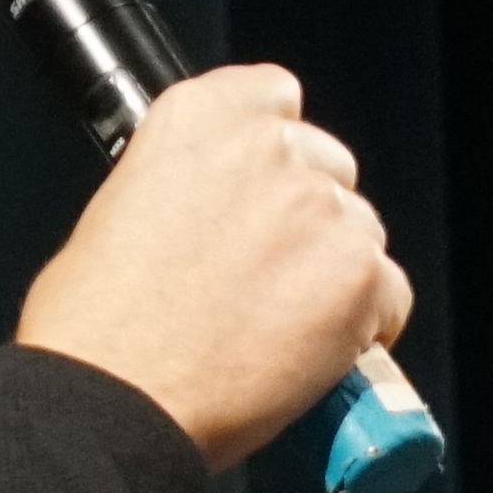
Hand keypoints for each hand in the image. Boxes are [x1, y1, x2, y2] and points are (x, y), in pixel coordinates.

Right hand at [12, 65, 411, 465]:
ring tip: (287, 326)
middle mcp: (266, 148)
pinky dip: (370, 325)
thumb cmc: (99, 326)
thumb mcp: (121, 209)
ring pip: (362, 232)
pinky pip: (393, 294)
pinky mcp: (360, 274)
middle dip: (311, 217)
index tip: (268, 190)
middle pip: (329, 168)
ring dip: (339, 272)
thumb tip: (216, 217)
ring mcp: (320, 209)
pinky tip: (325, 354)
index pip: (276, 97)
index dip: (279, 154)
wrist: (118, 396)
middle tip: (273, 275)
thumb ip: (187, 187)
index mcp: (198, 118)